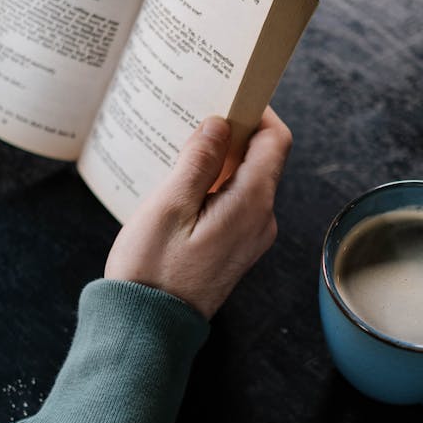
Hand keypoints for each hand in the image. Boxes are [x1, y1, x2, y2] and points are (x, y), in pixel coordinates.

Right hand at [105, 108, 292, 317]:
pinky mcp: (236, 249)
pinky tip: (185, 185)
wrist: (147, 328)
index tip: (230, 95)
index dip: (258, 112)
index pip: (275, 142)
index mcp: (251, 205)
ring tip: (184, 150)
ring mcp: (251, 237)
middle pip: (263, 159)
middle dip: (235, 133)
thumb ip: (198, 162)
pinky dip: (218, 186)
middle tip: (196, 117)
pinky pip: (237, 204)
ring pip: (248, 182)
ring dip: (223, 161)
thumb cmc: (151, 270)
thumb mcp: (169, 206)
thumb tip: (218, 124)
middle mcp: (261, 221)